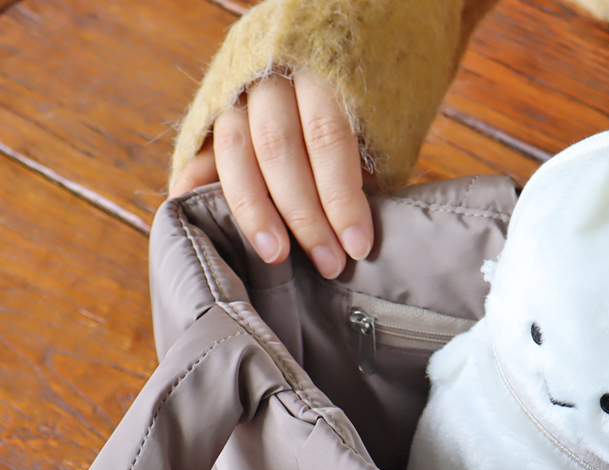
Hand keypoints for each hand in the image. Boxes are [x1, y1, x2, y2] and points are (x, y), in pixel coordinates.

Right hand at [169, 70, 373, 278]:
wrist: (336, 34)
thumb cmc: (367, 92)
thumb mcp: (382, 114)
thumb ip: (366, 161)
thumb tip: (358, 227)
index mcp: (322, 68)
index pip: (328, 138)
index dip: (342, 198)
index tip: (358, 246)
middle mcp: (272, 74)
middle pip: (279, 149)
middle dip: (304, 215)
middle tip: (328, 263)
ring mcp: (237, 87)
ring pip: (235, 149)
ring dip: (254, 210)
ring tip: (275, 255)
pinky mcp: (214, 105)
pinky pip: (200, 146)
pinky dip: (195, 182)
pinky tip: (193, 212)